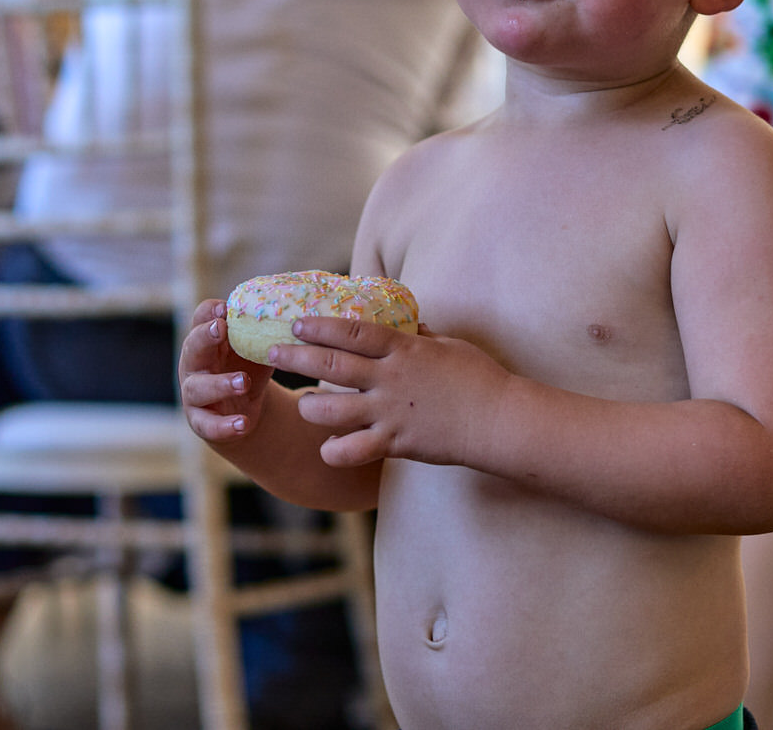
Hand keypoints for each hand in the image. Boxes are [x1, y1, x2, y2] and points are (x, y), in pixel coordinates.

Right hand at [178, 299, 276, 444]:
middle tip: (221, 328)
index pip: (201, 318)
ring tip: (243, 382)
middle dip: (204, 336)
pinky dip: (225, 425)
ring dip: (220, 383)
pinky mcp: (201, 421)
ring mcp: (194, 393)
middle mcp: (195, 364)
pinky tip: (243, 423)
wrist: (242, 411)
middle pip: (192, 347)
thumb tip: (298, 315)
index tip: (225, 307)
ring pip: (198, 388)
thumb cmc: (248, 368)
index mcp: (208, 340)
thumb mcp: (257, 350)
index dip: (210, 311)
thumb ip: (267, 334)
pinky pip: (208, 424)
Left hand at [272, 318, 514, 469]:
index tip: (297, 322)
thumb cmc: (480, 379)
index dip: (321, 326)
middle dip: (296, 357)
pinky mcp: (397, 443)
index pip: (352, 332)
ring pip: (333, 410)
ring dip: (311, 407)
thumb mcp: (449, 346)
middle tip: (273, 353)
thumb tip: (408, 325)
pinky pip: (356, 450)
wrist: (499, 421)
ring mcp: (391, 412)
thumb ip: (422, 337)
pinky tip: (329, 448)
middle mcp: (390, 379)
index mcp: (403, 350)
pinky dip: (337, 451)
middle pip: (331, 365)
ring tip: (301, 404)